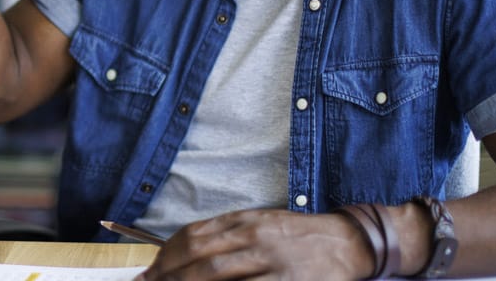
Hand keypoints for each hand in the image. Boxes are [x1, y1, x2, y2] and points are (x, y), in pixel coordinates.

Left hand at [136, 209, 371, 280]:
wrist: (346, 242)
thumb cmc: (297, 236)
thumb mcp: (260, 223)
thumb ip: (226, 234)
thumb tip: (187, 249)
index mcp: (244, 220)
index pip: (192, 236)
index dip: (165, 256)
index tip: (149, 272)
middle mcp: (252, 237)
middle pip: (198, 257)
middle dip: (168, 275)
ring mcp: (269, 261)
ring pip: (216, 275)